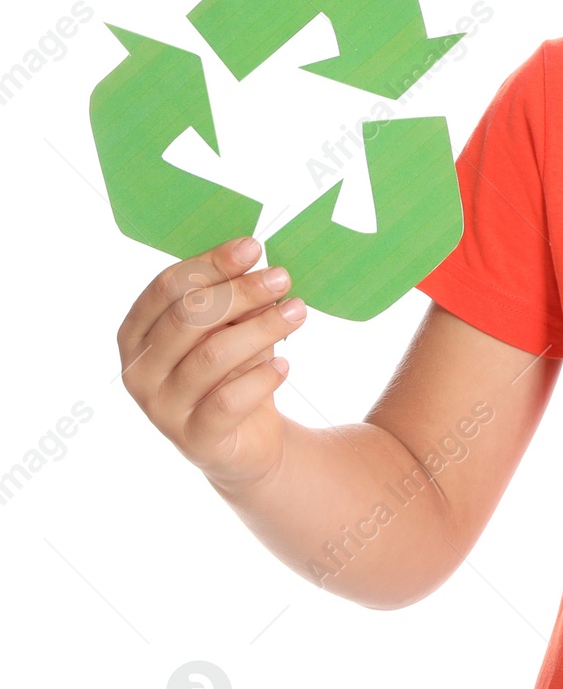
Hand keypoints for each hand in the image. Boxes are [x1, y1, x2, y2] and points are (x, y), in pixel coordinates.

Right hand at [117, 235, 306, 489]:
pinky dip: (261, 378)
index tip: (254, 246)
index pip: (166, 288)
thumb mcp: (232, 330)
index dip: (210, 263)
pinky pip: (228, 402)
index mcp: (137, 333)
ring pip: (211, 356)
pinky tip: (284, 365)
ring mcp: (162, 408)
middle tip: (283, 277)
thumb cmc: (232, 371)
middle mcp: (139, 370)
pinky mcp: (194, 439)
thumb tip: (260, 267)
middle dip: (240, 291)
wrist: (244, 441)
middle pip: (188, 317)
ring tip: (298, 311)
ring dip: (262, 328)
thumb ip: (235, 303)